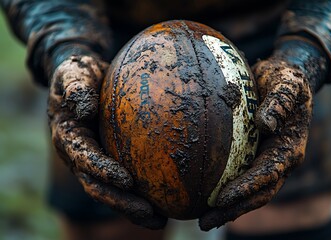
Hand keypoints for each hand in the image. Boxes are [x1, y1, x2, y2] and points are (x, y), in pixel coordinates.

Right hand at [48, 55, 166, 228]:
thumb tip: (85, 109)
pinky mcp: (108, 161)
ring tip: (161, 220)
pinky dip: (142, 194)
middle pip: (99, 187)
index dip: (103, 172)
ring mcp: (93, 162)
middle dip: (123, 203)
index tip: (126, 181)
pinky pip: (124, 182)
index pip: (85, 160)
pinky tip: (165, 202)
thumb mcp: (73, 73)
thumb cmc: (79, 74)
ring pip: (112, 192)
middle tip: (151, 214)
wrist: (83, 80)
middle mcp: (79, 156)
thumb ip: (75, 88)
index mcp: (68, 138)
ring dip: (134, 208)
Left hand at [199, 58, 312, 230]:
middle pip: (258, 193)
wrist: (283, 79)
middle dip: (233, 209)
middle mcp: (279, 160)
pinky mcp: (254, 156)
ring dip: (227, 208)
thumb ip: (281, 101)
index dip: (246, 188)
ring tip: (202, 220)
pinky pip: (239, 177)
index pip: (267, 174)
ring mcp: (266, 160)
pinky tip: (204, 197)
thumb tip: (266, 124)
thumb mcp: (288, 82)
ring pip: (249, 192)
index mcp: (289, 148)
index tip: (223, 198)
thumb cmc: (286, 79)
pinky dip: (225, 191)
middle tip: (206, 222)